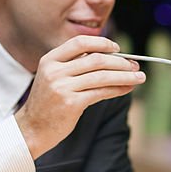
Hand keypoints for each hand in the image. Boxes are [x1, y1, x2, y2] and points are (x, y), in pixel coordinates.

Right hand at [15, 35, 144, 158]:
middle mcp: (55, 71)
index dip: (101, 43)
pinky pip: (101, 92)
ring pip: (102, 76)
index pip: (79, 43)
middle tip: (135, 65)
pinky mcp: (71, 103)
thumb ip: (75, 66)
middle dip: (120, 61)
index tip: (117, 48)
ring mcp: (62, 87)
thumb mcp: (54, 78)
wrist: (31, 129)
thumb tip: (111, 59)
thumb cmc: (47, 103)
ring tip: (139, 77)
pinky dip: (118, 89)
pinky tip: (127, 88)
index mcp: (50, 60)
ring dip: (124, 75)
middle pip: (96, 59)